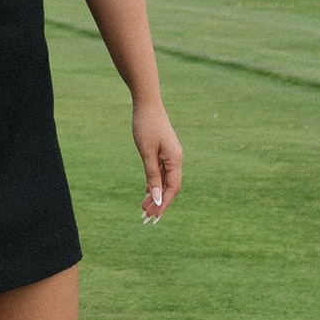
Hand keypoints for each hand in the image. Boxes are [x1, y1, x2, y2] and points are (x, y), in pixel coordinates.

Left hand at [132, 102, 181, 223]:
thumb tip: (156, 197)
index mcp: (175, 160)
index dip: (164, 203)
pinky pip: (161, 172)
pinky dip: (154, 182)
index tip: (154, 216)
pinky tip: (147, 191)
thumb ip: (152, 175)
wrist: (147, 103)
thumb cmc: (146, 126)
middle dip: (159, 202)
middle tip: (146, 216)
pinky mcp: (163, 151)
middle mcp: (176, 159)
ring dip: (155, 193)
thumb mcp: (147, 153)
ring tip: (144, 207)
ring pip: (164, 180)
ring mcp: (170, 155)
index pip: (172, 188)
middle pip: (169, 186)